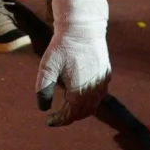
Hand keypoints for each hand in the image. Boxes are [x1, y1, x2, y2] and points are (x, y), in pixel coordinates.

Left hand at [36, 0, 110, 126]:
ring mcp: (103, 83)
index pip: (70, 116)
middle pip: (82, 113)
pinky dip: (90, 100)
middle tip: (58, 116)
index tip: (48, 121)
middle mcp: (94, 91)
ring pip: (93, 106)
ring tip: (68, 107)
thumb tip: (43, 108)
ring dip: (80, 110)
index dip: (58, 120)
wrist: (83, 28)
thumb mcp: (47, 67)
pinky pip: (99, 94)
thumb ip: (43, 89)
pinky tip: (80, 94)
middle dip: (70, 117)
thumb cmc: (62, 47)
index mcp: (79, 93)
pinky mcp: (106, 75)